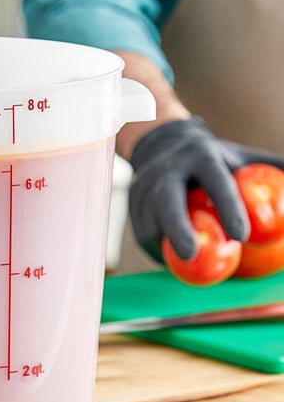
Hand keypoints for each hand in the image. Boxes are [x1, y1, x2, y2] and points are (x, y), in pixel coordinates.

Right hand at [128, 117, 283, 261]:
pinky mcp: (131, 202)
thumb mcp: (240, 157)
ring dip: (165, 244)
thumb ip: (270, 171)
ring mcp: (144, 186)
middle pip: (168, 201)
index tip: (242, 236)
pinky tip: (170, 255)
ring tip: (184, 258)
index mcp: (200, 156)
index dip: (228, 209)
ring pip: (149, 222)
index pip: (215, 182)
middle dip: (178, 229)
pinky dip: (156, 248)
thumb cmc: (212, 158)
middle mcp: (168, 170)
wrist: (161, 143)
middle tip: (191, 255)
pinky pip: (142, 233)